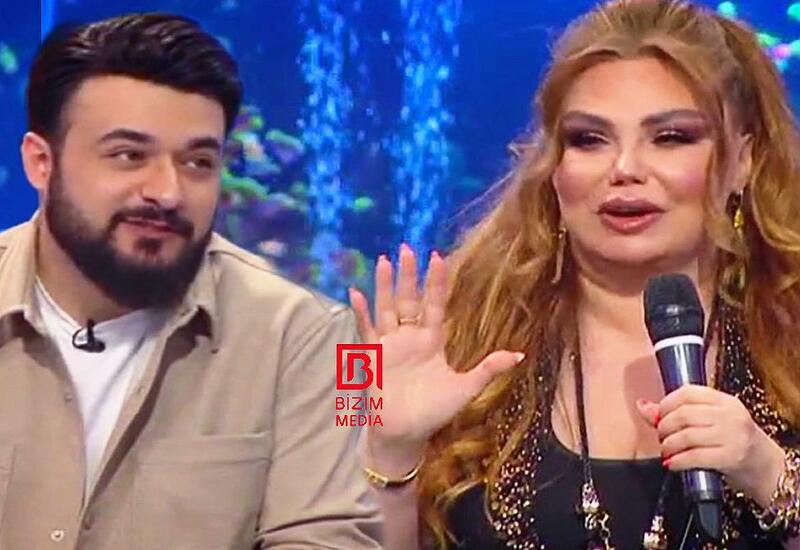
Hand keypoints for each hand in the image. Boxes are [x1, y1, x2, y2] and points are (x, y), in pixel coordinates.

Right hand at [349, 244, 524, 473]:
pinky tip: (355, 293)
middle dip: (408, 275)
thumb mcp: (465, 388)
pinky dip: (361, 313)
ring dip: (384, 285)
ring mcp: (390, 344)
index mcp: (432, 340)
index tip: (438, 257)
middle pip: (408, 299)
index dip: (436, 282)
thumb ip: (487, 369)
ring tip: (383, 260)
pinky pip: (366, 329)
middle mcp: (410, 336)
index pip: (434, 304)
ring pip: (386, 307)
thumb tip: (519, 354)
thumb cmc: (434, 412)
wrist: (405, 434)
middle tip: (407, 248)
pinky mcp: (373, 355)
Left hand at [636, 385, 784, 505]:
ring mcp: (732, 435)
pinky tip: (672, 463)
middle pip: (684, 415)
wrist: (763, 465)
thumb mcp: (708, 420)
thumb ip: (675, 413)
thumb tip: (642, 405)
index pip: (687, 393)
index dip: (666, 404)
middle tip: (661, 437)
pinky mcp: (732, 457)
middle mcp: (729, 414)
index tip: (658, 417)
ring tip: (666, 450)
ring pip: (688, 435)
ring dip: (669, 445)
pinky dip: (678, 460)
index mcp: (723, 400)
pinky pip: (696, 456)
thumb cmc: (730, 439)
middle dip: (664, 427)